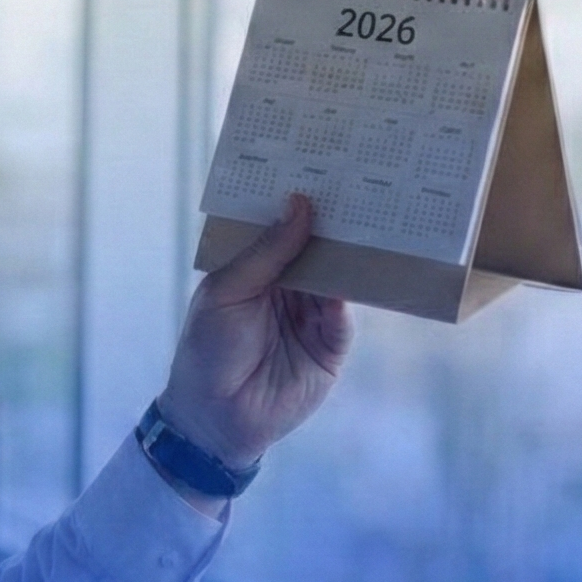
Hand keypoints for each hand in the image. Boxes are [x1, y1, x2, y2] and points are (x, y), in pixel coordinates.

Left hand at [155, 193, 351, 472]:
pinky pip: (350, 309)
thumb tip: (300, 204)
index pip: (280, 226)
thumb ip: (266, 252)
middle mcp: (287, 285)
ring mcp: (312, 312)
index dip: (296, 200)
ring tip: (374, 209)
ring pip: (338, 272)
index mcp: (254, 268)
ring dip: (353, 248)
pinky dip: (362, 287)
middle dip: (334, 218)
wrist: (218, 418)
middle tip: (358, 177)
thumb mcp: (228, 292)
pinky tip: (374, 261)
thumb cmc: (207, 350)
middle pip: (316, 245)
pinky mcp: (333, 341)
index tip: (318, 163)